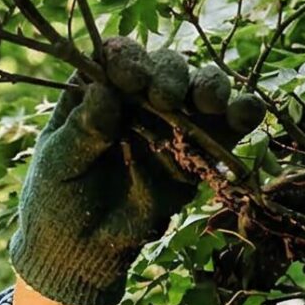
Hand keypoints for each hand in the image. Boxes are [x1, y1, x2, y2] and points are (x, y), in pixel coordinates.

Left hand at [5, 35, 264, 304]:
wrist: (84, 248)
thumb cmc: (59, 198)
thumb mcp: (59, 163)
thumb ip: (82, 130)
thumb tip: (102, 90)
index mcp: (98, 89)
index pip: (117, 56)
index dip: (128, 59)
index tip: (129, 80)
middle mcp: (140, 96)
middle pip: (165, 64)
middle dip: (170, 75)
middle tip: (164, 100)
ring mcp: (174, 120)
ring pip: (202, 84)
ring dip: (211, 85)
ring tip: (208, 103)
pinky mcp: (202, 149)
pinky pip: (230, 122)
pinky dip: (243, 112)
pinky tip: (244, 114)